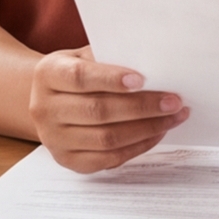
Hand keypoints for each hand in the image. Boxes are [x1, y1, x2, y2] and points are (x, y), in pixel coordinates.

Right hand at [24, 49, 187, 174]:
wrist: (50, 101)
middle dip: (142, 107)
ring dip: (146, 129)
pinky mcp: (68, 160)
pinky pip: (109, 159)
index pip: (80, 78)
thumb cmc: (75, 74)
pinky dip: (137, 147)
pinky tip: (156, 133)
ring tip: (173, 117)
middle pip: (97, 111)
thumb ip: (108, 60)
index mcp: (47, 75)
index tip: (142, 80)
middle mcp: (45, 109)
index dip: (111, 79)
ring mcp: (54, 139)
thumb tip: (153, 68)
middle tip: (173, 101)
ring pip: (106, 139)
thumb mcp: (83, 57)